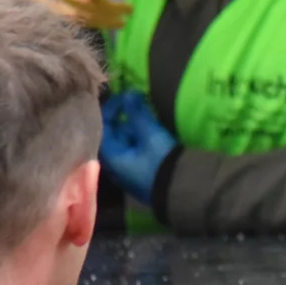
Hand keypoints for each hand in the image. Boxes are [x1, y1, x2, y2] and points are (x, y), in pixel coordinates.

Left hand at [99, 91, 176, 207]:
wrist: (182, 192)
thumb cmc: (161, 163)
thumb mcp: (150, 135)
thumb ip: (138, 113)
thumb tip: (129, 92)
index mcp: (110, 156)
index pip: (103, 126)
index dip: (113, 107)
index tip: (127, 95)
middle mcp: (114, 165)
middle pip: (113, 134)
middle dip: (123, 117)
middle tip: (136, 101)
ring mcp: (128, 170)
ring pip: (125, 142)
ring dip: (133, 127)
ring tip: (145, 113)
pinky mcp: (141, 173)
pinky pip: (134, 150)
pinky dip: (139, 138)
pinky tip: (149, 131)